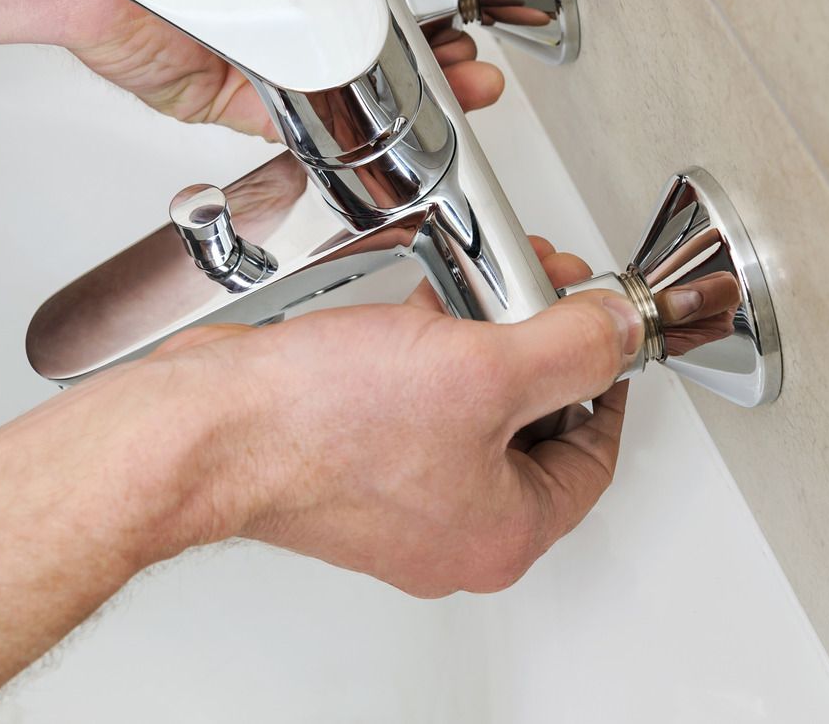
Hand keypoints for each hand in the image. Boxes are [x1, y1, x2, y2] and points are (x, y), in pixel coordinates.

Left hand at [35, 0, 504, 135]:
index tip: (451, 4)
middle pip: (365, 33)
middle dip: (427, 52)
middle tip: (464, 63)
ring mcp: (251, 42)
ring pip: (340, 83)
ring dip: (399, 94)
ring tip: (450, 92)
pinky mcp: (222, 90)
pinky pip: (293, 118)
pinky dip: (338, 123)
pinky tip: (386, 115)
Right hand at [138, 238, 640, 596]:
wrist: (208, 428)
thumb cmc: (321, 424)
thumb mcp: (483, 369)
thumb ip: (571, 348)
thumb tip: (619, 333)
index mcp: (504, 532)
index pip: (595, 455)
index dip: (605, 378)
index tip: (597, 330)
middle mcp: (453, 532)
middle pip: (534, 432)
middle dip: (537, 350)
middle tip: (531, 295)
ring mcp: (398, 506)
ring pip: (472, 416)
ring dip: (479, 348)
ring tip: (466, 299)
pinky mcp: (352, 473)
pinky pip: (416, 413)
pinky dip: (424, 361)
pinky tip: (410, 319)